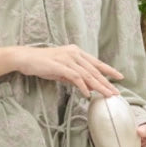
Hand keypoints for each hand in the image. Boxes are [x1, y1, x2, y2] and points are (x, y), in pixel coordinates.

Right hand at [0, 44, 122, 96]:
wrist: (26, 58)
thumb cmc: (43, 64)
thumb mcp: (62, 71)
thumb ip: (75, 77)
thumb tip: (89, 87)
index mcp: (76, 52)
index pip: (96, 62)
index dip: (109, 70)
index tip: (119, 77)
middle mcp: (74, 53)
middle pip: (94, 70)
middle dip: (107, 82)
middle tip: (116, 92)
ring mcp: (68, 58)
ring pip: (88, 74)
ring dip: (99, 86)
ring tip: (107, 95)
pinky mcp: (60, 65)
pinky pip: (76, 77)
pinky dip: (83, 86)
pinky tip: (88, 94)